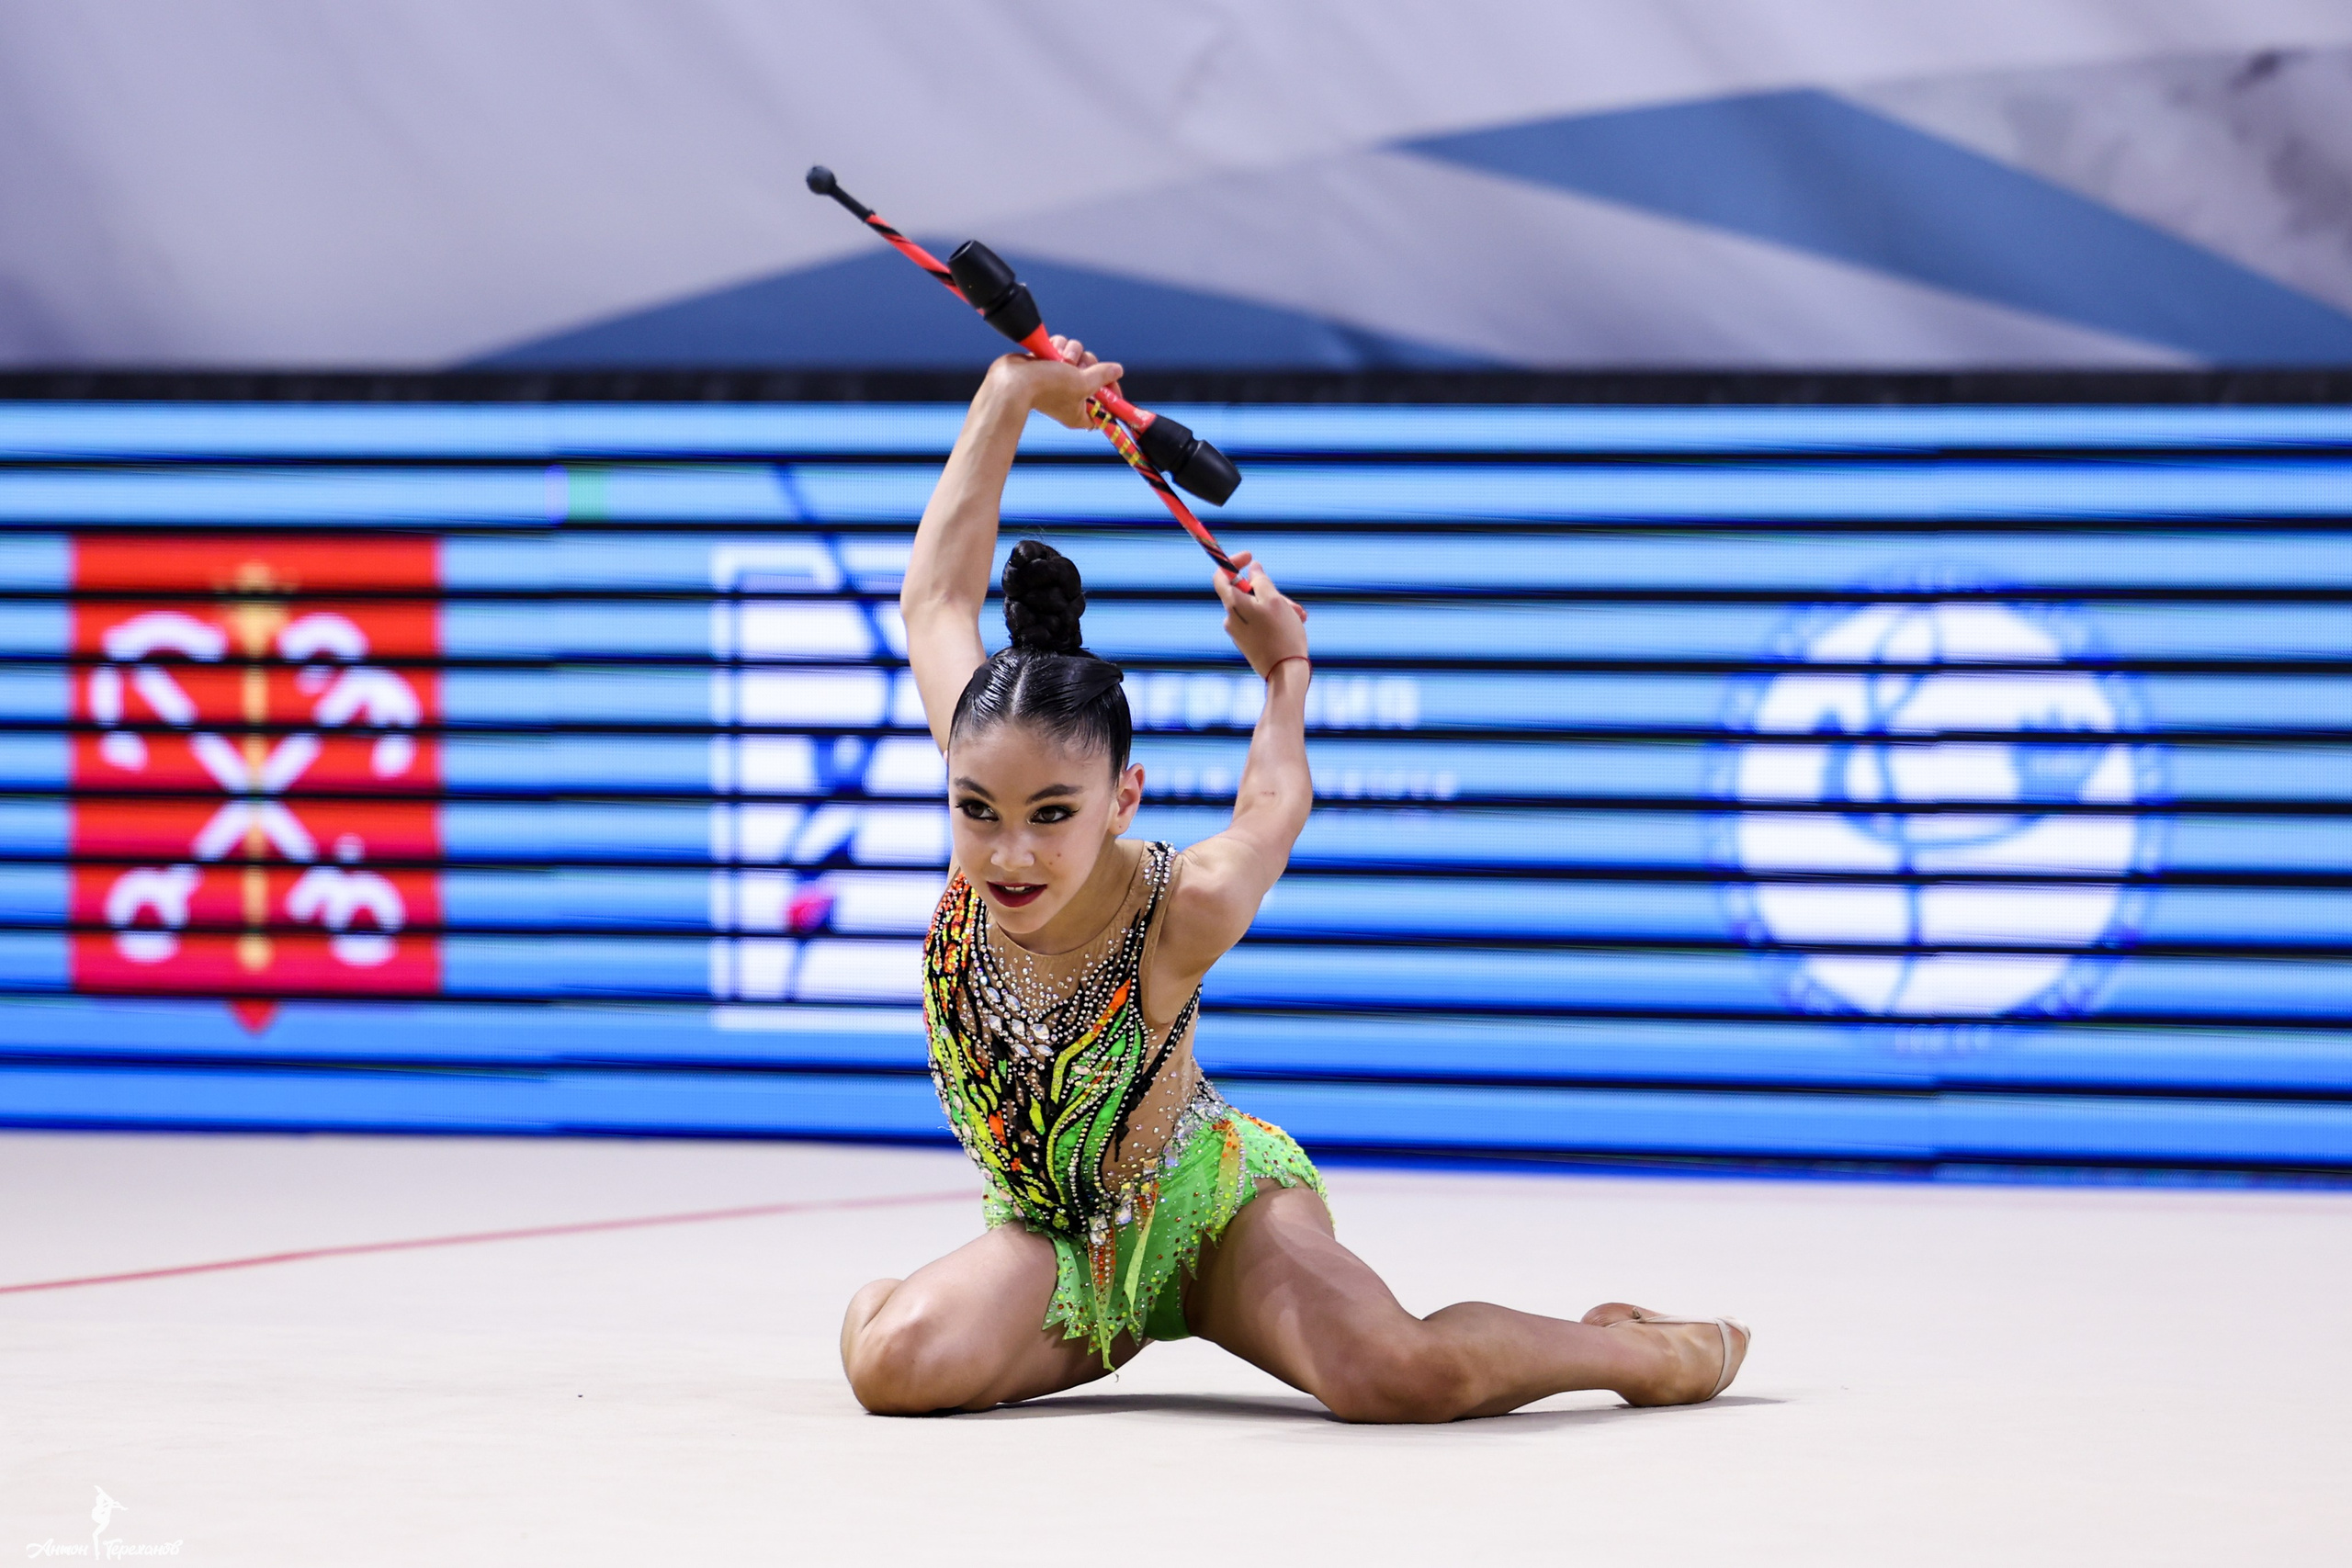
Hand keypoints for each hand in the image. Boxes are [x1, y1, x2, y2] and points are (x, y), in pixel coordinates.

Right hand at [984, 335, 1123, 429]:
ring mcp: (1059, 379)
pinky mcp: (1048, 364)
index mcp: (1081, 412)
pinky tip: (1051, 351)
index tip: (1113, 380)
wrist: (1013, 381)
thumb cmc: (1046, 388)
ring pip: (1079, 357)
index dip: (1112, 391)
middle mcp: (1071, 397)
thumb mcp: (1083, 382)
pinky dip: (1059, 347)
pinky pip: (1063, 349)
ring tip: (1062, 359)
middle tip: (1081, 367)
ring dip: (1073, 352)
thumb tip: (1117, 370)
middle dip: (1089, 365)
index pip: (1106, 404)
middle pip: (1095, 375)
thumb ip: (1102, 375)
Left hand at [1212, 552, 1308, 677]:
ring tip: (1299, 617)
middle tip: (1292, 603)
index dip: (1233, 562)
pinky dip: (1274, 620)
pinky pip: (1258, 623)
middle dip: (1269, 591)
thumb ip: (1261, 580)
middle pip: (1245, 593)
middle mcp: (1230, 618)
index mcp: (1233, 605)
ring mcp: (1238, 632)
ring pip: (1256, 608)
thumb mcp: (1275, 600)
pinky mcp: (1247, 643)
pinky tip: (1293, 626)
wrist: (1285, 674)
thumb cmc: (1282, 634)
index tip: (1251, 557)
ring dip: (1277, 607)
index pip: (1221, 576)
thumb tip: (1252, 569)